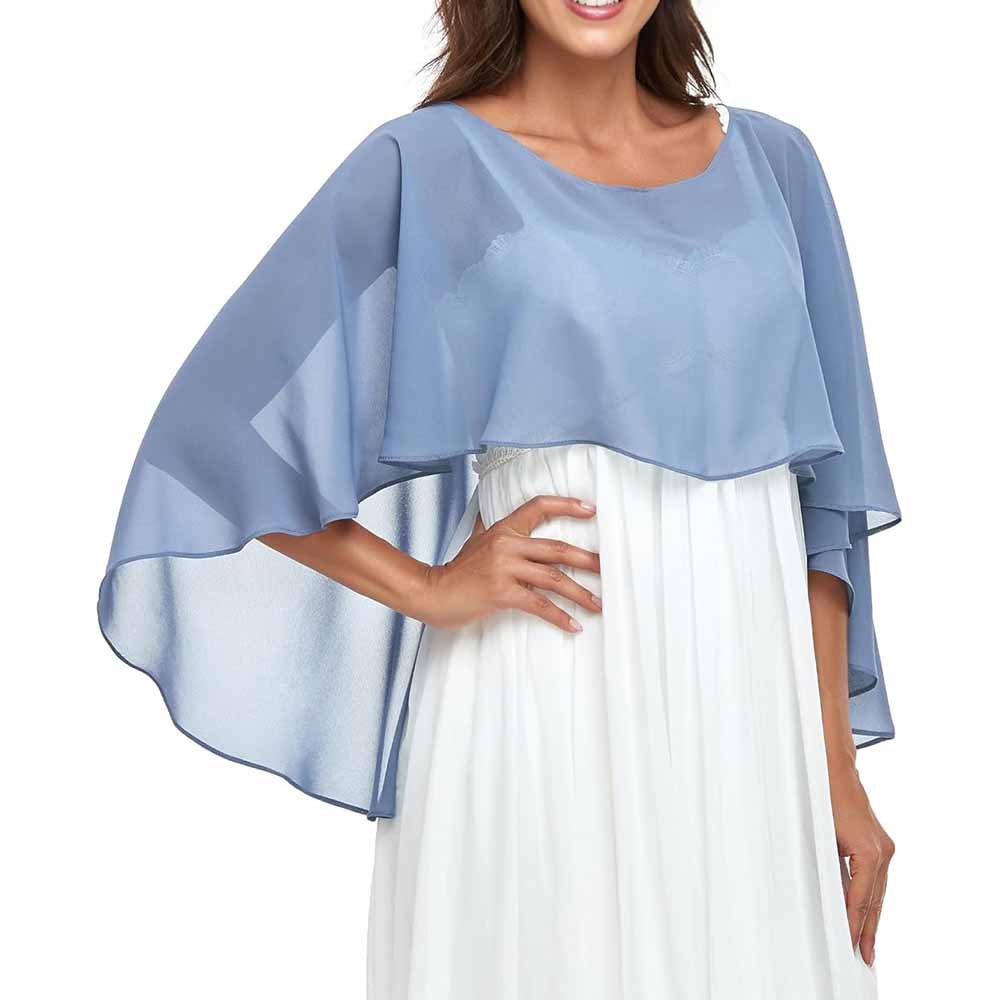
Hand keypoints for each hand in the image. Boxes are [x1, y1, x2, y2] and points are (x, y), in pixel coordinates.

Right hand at [418, 494, 601, 633]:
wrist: (432, 593)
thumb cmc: (457, 572)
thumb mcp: (476, 541)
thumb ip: (494, 531)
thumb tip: (505, 520)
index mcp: (504, 529)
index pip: (539, 507)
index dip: (567, 505)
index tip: (591, 510)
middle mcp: (507, 544)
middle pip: (557, 548)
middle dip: (588, 560)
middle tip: (609, 569)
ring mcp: (504, 568)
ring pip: (553, 578)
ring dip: (580, 593)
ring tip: (599, 603)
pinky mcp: (502, 592)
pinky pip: (539, 605)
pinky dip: (559, 617)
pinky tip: (574, 625)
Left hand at [828, 763, 894, 965]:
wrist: (834, 770)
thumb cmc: (822, 797)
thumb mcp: (821, 837)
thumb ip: (828, 870)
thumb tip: (828, 898)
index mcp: (869, 852)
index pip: (861, 899)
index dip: (855, 924)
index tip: (851, 944)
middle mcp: (882, 852)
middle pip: (875, 901)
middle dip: (869, 930)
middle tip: (866, 957)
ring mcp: (884, 848)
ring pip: (879, 892)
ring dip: (873, 917)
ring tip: (869, 944)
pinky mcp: (880, 845)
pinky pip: (877, 880)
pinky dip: (872, 898)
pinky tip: (868, 913)